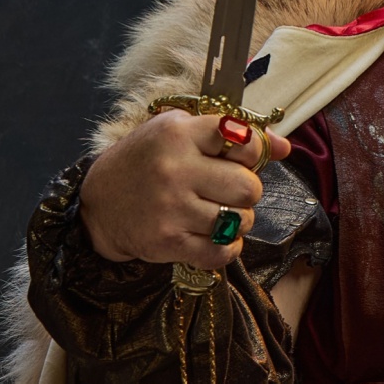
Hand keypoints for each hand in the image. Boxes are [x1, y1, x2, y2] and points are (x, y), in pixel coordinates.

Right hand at [79, 111, 293, 269]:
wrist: (99, 204)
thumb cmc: (147, 161)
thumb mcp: (181, 131)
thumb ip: (233, 134)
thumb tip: (284, 147)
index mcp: (178, 134)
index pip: (244, 138)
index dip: (253, 151)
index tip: (241, 158)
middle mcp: (174, 169)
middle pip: (248, 186)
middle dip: (248, 191)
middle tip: (230, 191)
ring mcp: (171, 208)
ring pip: (240, 221)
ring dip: (238, 220)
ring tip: (219, 213)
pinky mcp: (169, 242)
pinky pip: (223, 251)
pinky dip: (228, 247)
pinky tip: (215, 236)